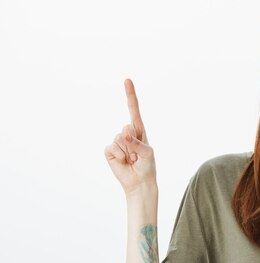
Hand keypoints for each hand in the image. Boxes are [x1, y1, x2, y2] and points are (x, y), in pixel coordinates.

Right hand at [104, 79, 156, 194]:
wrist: (139, 182)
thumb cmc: (147, 166)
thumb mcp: (147, 152)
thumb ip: (136, 142)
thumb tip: (123, 134)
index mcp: (139, 131)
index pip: (134, 110)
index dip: (130, 95)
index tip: (127, 80)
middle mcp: (127, 134)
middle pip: (126, 128)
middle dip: (133, 143)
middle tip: (137, 155)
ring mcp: (117, 142)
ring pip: (119, 139)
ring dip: (127, 152)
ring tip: (131, 159)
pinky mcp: (109, 151)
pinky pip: (111, 148)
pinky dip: (118, 156)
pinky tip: (123, 162)